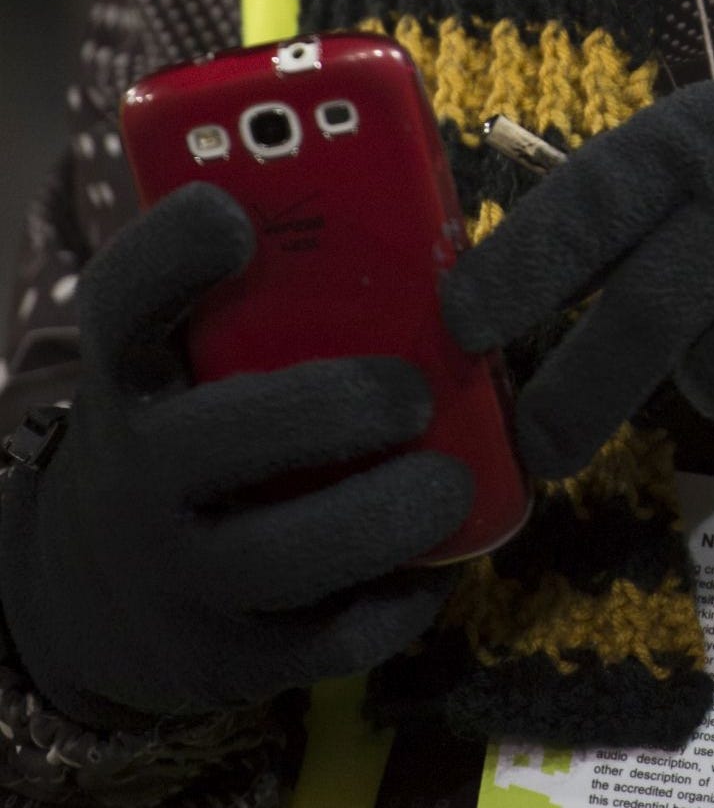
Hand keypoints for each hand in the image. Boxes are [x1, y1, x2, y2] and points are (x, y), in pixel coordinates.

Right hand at [0, 186, 471, 723]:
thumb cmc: (191, 430)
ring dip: (382, 517)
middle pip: (219, 439)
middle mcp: (133, 477)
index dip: (172, 252)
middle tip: (415, 391)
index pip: (122, 302)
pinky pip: (323, 642)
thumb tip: (412, 223)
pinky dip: (394, 604)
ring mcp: (175, 579)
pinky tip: (440, 562)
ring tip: (451, 483)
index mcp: (129, 378)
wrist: (95, 593)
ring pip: (282, 559)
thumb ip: (266, 304)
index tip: (238, 219)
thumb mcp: (188, 363)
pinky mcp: (225, 661)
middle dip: (331, 409)